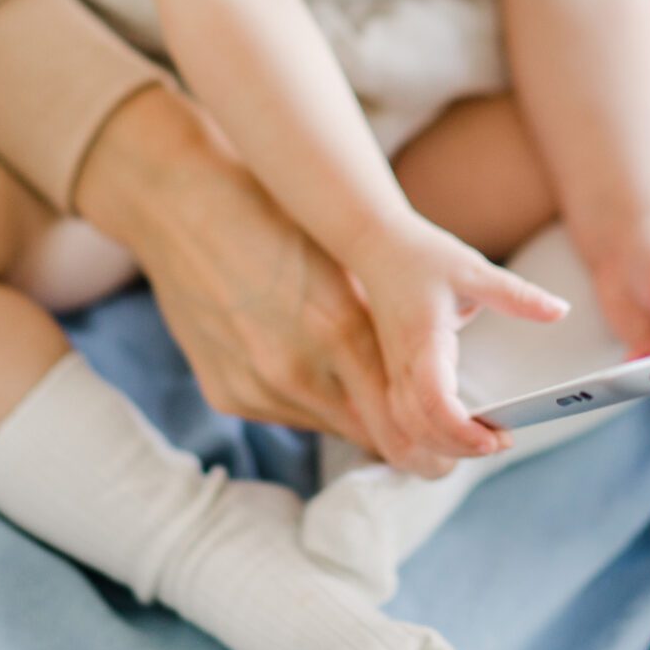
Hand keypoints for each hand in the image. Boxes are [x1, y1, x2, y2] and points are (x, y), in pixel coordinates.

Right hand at [77, 89, 439, 470]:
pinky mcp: (227, 394)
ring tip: (377, 393)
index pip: (406, 425)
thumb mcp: (344, 262)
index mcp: (340, 330)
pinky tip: (315, 369)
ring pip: (333, 431)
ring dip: (360, 419)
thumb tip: (428, 371)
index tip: (471, 443)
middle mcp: (297, 371)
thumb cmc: (271, 216)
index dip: (445, 443)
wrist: (178, 203)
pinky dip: (314, 403)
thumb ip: (383, 325)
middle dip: (413, 445)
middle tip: (440, 441)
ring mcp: (257, 388)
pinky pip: (289, 417)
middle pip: (375, 442)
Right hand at [344, 216, 569, 471]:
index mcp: (423, 339)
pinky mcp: (392, 375)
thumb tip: (561, 311)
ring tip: (484, 442)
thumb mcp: (474, 268)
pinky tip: (457, 438)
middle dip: (459, 448)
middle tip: (502, 441)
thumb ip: (517, 295)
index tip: (495, 438)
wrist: (374, 244)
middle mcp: (401, 363)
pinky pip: (400, 423)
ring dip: (442, 448)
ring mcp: (392, 372)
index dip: (460, 429)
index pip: (433, 398)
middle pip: (418, 429)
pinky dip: (426, 439)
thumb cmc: (423, 254)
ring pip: (405, 432)